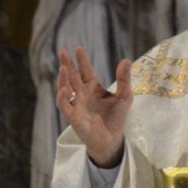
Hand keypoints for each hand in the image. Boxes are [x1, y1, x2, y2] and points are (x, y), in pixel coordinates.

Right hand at [55, 47, 132, 167]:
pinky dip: (63, 98)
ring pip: (65, 89)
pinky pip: (65, 107)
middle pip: (72, 77)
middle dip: (67, 64)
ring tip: (63, 68)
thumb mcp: (125, 96)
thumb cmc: (117, 117)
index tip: (78, 48)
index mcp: (93, 88)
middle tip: (62, 51)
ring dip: (63, 79)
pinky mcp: (74, 117)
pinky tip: (64, 90)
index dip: (82, 61)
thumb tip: (126, 60)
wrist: (113, 139)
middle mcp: (82, 94)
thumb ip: (124, 79)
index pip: (85, 71)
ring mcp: (77, 105)